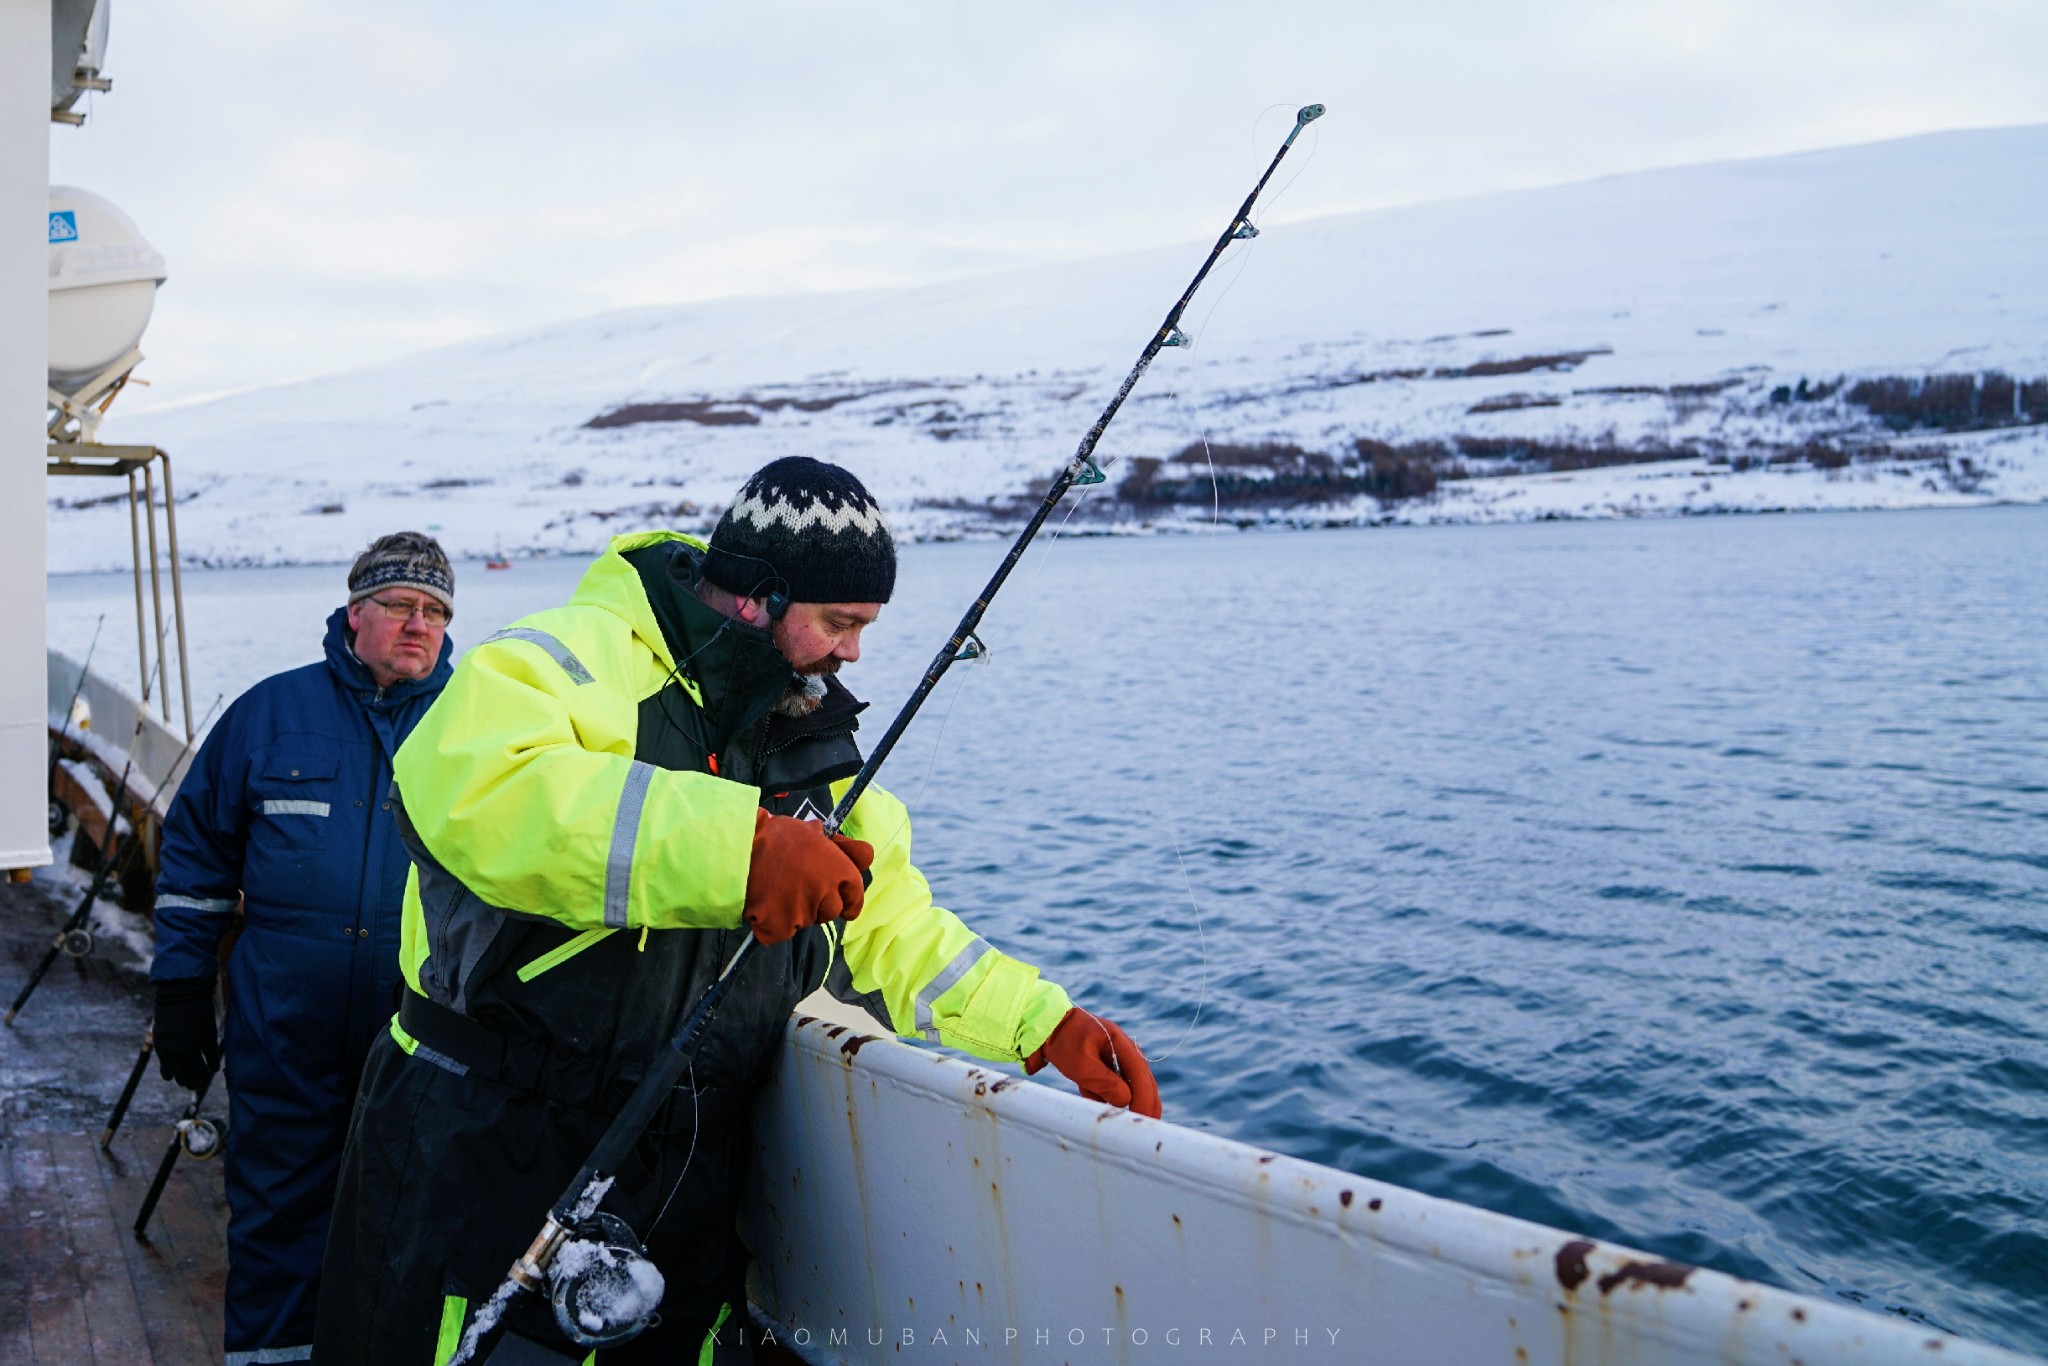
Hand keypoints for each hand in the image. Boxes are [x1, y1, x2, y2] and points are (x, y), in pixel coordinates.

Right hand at [153, 977, 220, 1091]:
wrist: (179, 993)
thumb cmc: (200, 1011)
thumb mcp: (210, 1031)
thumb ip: (210, 1052)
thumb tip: (214, 1070)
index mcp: (188, 1048)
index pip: (195, 1070)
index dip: (201, 1078)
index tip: (206, 1082)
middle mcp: (173, 1050)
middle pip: (182, 1072)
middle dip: (190, 1080)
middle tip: (196, 1086)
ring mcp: (163, 1046)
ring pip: (171, 1068)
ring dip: (178, 1076)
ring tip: (185, 1083)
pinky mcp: (158, 1041)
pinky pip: (162, 1060)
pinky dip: (167, 1069)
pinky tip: (170, 1077)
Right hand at [744, 811, 871, 944]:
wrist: (739, 849)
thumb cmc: (775, 835)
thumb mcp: (813, 831)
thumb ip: (841, 848)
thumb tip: (862, 856)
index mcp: (839, 870)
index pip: (855, 894)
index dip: (849, 898)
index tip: (843, 901)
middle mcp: (826, 894)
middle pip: (831, 911)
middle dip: (820, 905)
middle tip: (800, 888)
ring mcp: (803, 913)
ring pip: (806, 921)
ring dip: (797, 912)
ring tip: (777, 891)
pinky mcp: (780, 927)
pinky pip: (782, 931)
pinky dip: (774, 923)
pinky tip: (763, 904)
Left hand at [1025, 1008, 1161, 1118]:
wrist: (1046, 1028)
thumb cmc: (1064, 1042)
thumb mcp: (1081, 1065)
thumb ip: (1104, 1082)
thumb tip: (1126, 1100)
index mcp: (1121, 1044)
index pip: (1141, 1074)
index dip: (1144, 1098)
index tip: (1141, 1119)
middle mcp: (1123, 1051)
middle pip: (1142, 1081)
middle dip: (1144, 1103)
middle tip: (1141, 1127)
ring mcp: (1115, 1059)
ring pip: (1128, 1086)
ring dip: (1122, 1101)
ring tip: (1111, 1114)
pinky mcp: (1103, 1067)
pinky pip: (1111, 1086)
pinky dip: (1103, 1095)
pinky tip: (1088, 1093)